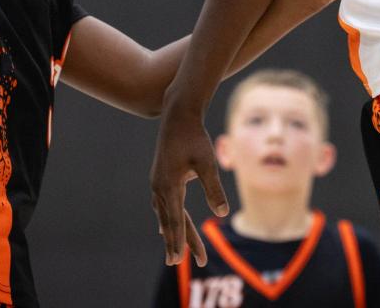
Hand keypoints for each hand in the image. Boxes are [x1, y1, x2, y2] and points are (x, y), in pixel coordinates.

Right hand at [150, 100, 229, 266]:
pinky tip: (165, 228)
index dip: (178, 241)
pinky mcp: (160, 178)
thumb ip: (214, 187)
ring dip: (173, 232)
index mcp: (169, 187)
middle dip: (178, 242)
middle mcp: (159, 188)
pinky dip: (167, 219)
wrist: (178, 116)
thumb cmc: (194, 137)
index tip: (178, 260)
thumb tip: (221, 212)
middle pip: (170, 222)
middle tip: (180, 264)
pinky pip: (163, 206)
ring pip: (166, 215)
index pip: (175, 221)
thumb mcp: (207, 162)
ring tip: (178, 252)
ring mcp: (158, 183)